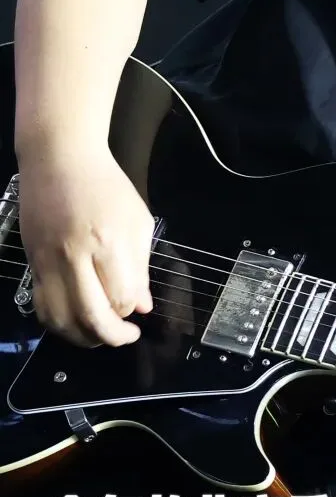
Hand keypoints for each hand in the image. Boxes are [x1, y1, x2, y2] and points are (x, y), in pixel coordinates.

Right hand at [17, 144, 154, 347]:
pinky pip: (42, 307)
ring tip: (99, 335)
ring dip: (82, 337)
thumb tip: (141, 306)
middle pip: (91, 316)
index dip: (130, 311)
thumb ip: (141, 266)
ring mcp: (48, 261)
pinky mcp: (32, 263)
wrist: (59, 159)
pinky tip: (74, 322)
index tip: (138, 312)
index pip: (121, 297)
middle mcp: (75, 256)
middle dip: (111, 337)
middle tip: (124, 337)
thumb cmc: (106, 186)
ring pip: (60, 320)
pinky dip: (58, 323)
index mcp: (108, 241)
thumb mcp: (137, 220)